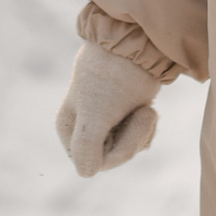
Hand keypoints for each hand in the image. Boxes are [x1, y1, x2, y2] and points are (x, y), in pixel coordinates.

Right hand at [54, 42, 164, 175]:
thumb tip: (86, 173)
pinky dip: (146, 126)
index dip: (116, 152)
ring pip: (128, 148)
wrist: (137, 42)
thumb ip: (86, 145)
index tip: (126, 124)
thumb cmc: (113, 77)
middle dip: (134, 138)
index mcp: (68, 129)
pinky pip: (137, 137)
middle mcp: (82, 128)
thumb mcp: (97, 112)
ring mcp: (103, 121)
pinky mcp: (122, 113)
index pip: (92, 164)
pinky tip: (147, 109)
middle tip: (145, 113)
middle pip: (113, 158)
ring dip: (143, 130)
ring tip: (145, 108)